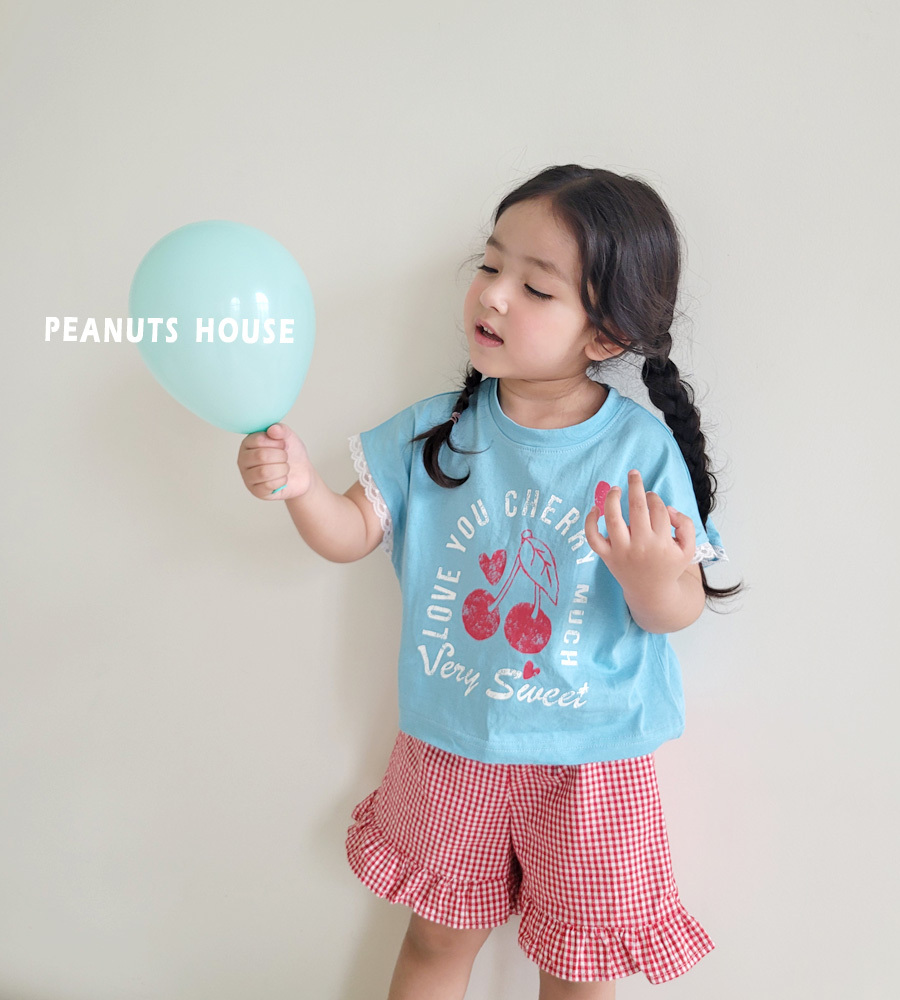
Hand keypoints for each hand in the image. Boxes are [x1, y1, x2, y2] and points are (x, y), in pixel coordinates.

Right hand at [237, 423, 313, 500]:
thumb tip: (273, 430)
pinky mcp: (256, 491)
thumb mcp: (289, 437)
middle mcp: (244, 459)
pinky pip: (268, 486)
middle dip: (281, 456)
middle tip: (285, 457)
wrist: (302, 473)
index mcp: (248, 443)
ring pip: (264, 472)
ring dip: (282, 469)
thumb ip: (281, 429)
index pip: (258, 440)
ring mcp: (248, 476)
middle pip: (261, 456)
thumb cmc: (291, 453)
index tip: (283, 444)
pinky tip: (283, 478)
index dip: (276, 442)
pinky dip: (282, 481)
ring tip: (285, 467)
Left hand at [584, 469, 695, 600]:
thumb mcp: (688, 549)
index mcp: (662, 542)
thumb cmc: (669, 565)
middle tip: (633, 474)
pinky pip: (593, 538)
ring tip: (615, 489)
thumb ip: (686, 525)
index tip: (651, 497)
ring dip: (613, 498)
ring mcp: (622, 551)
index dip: (654, 498)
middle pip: (637, 507)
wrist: (651, 593)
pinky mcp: (607, 557)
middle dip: (636, 486)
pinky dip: (590, 523)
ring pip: (612, 518)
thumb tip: (667, 508)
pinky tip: (594, 509)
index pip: (658, 509)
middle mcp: (641, 546)